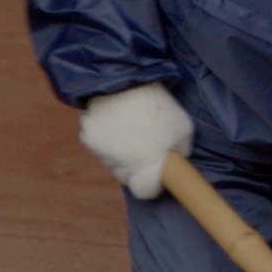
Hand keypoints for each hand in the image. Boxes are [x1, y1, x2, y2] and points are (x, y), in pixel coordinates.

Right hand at [76, 82, 193, 200]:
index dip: (151, 182)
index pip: (145, 192)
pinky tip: (113, 119)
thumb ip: (181, 150)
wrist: (127, 80)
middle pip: (124, 176)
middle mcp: (121, 166)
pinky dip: (103, 135)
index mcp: (147, 168)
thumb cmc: (159, 106)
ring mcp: (101, 153)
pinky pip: (97, 143)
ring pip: (109, 160)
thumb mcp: (183, 127)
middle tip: (142, 144)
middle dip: (132, 165)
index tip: (155, 171)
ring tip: (127, 126)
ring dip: (117, 151)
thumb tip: (175, 158)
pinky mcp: (87, 137)